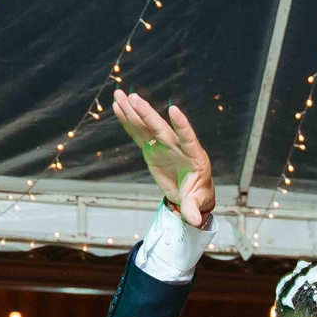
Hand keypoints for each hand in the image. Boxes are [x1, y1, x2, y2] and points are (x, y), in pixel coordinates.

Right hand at [112, 90, 214, 227]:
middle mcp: (178, 146)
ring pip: (146, 126)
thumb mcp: (197, 203)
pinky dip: (128, 122)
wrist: (191, 194)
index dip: (182, 125)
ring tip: (120, 95)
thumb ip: (194, 209)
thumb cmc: (198, 196)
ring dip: (133, 111)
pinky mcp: (152, 148)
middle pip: (161, 127)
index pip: (188, 137)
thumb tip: (195, 221)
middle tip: (133, 99)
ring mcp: (163, 145)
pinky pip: (138, 133)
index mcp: (194, 155)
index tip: (174, 110)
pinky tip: (118, 107)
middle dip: (147, 114)